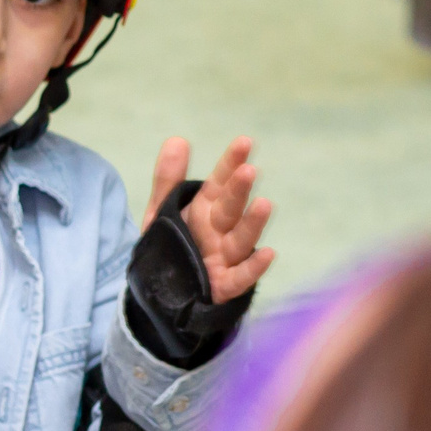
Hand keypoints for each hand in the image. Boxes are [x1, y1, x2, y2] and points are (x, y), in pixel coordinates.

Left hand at [145, 136, 274, 304]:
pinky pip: (242, 276)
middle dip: (239, 190)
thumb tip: (177, 139)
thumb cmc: (173, 244)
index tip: (243, 142)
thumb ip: (168, 179)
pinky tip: (268, 253)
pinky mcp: (225, 284)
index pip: (220, 182)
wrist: (162, 291)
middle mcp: (220, 230)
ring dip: (253, 223)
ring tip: (264, 203)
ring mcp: (225, 256)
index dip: (230, 163)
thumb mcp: (162, 211)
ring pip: (241, 238)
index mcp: (206, 209)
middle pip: (231, 208)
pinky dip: (254, 267)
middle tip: (248, 171)